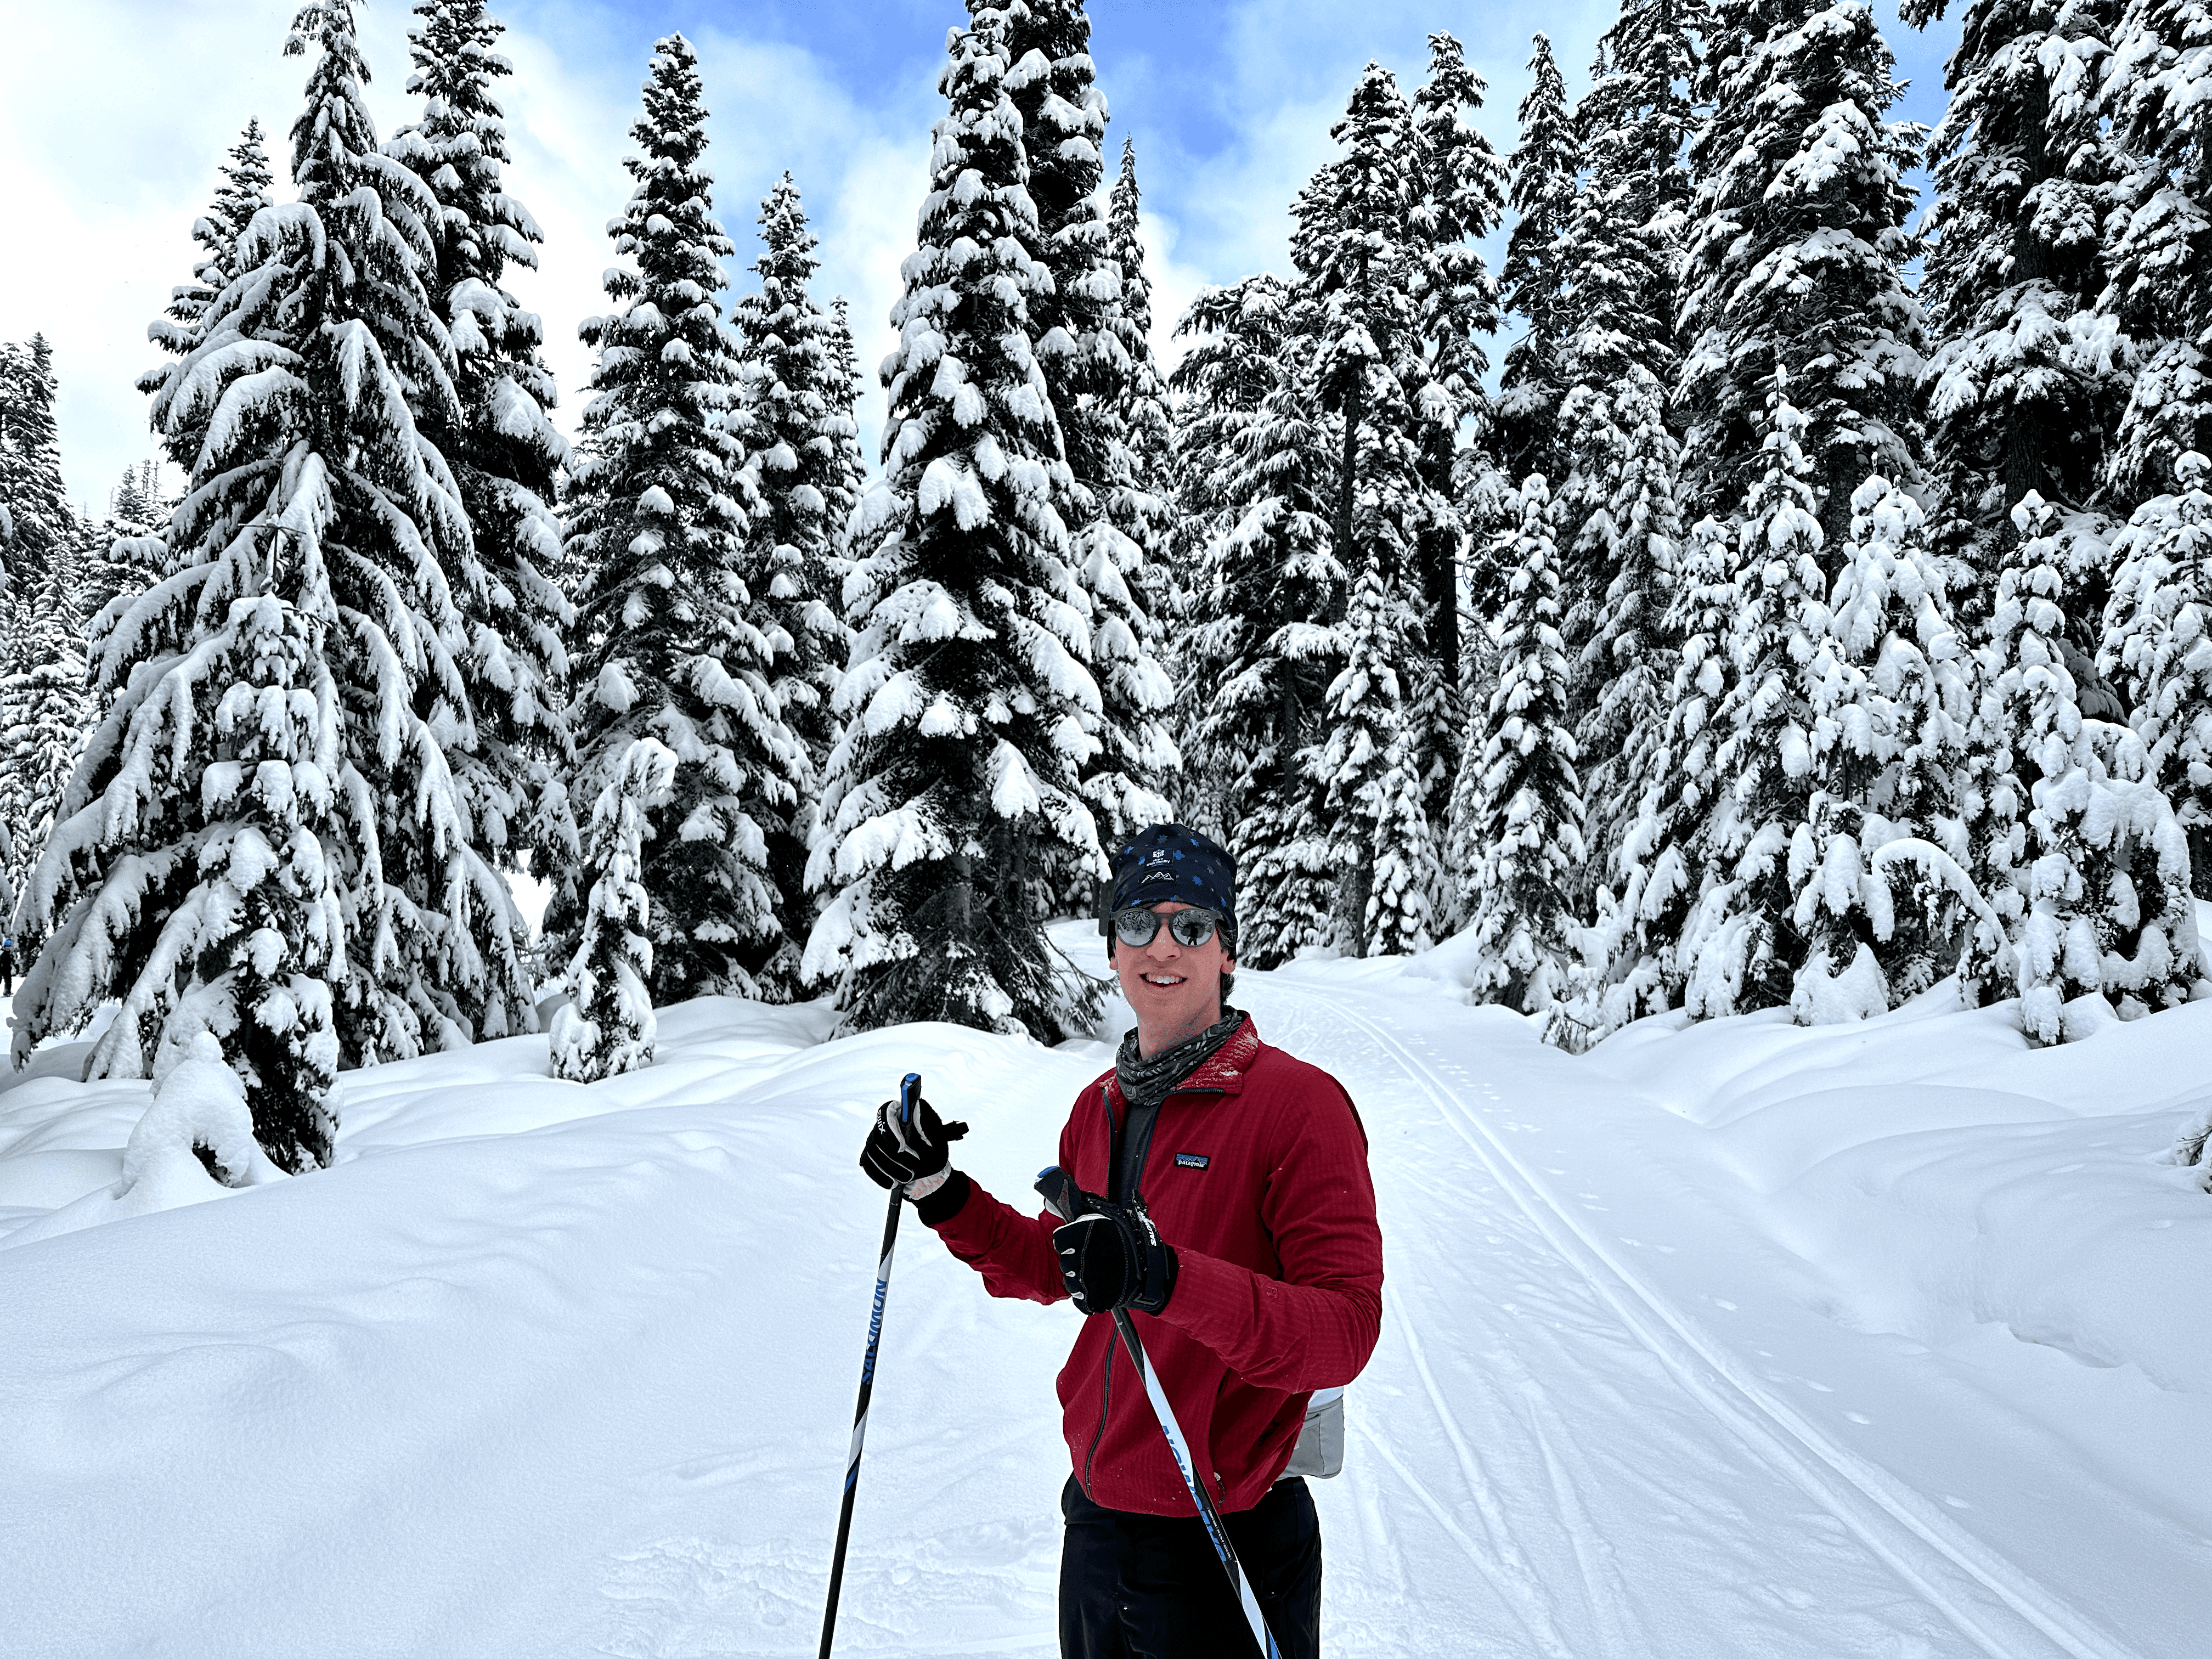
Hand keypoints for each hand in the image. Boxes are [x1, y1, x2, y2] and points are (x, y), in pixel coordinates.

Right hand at [859, 1095, 968, 1193]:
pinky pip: (868, 1164)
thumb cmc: (936, 1154)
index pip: (887, 1111)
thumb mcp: (938, 1139)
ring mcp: (876, 1139)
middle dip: (896, 1155)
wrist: (930, 1176)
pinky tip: (894, 1182)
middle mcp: (886, 1124)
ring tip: (909, 1177)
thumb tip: (915, 1107)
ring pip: (872, 1151)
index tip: (902, 1147)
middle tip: (914, 1165)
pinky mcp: (871, 1156)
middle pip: (878, 1135)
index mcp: (904, 1113)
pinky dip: (881, 1176)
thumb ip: (926, 1124)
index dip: (891, 1130)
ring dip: (890, 1168)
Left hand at [1054, 1195, 1176, 1315]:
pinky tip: (1098, 1289)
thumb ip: (1085, 1211)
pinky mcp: (1096, 1297)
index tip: (1075, 1245)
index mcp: (1088, 1230)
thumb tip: (1056, 1201)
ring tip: (1095, 1276)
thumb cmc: (1132, 1241)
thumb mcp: (1110, 1217)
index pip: (1059, 1240)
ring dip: (1079, 1281)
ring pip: (1069, 1283)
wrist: (1153, 1270)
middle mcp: (1086, 1253)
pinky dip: (1086, 1298)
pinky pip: (1079, 1301)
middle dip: (1073, 1263)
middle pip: (1064, 1262)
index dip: (1066, 1243)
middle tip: (1090, 1261)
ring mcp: (1090, 1277)